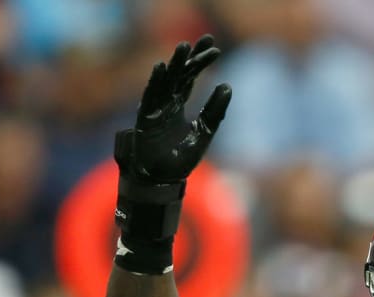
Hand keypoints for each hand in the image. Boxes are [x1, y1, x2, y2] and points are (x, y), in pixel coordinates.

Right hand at [115, 35, 231, 185]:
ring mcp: (154, 110)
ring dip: (174, 65)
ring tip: (183, 48)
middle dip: (190, 57)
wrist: (163, 180)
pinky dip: (155, 83)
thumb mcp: (204, 133)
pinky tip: (161, 69)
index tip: (215, 48)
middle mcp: (165, 103)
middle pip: (178, 74)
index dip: (201, 62)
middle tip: (203, 39)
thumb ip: (215, 112)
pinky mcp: (145, 120)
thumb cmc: (180, 159)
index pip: (190, 78)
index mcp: (178, 105)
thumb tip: (227, 86)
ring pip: (165, 82)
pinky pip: (150, 98)